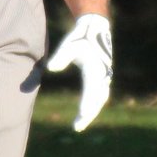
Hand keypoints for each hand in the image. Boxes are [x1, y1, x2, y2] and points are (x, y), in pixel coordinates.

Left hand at [45, 13, 112, 131]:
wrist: (96, 29)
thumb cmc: (80, 37)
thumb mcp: (69, 45)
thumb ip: (60, 57)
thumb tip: (50, 68)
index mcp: (94, 68)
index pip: (91, 90)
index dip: (87, 104)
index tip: (81, 115)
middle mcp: (102, 74)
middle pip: (97, 100)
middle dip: (88, 114)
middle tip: (77, 127)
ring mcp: (105, 76)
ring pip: (100, 99)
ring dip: (91, 112)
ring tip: (80, 124)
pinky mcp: (104, 76)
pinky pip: (100, 95)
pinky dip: (94, 105)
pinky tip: (86, 113)